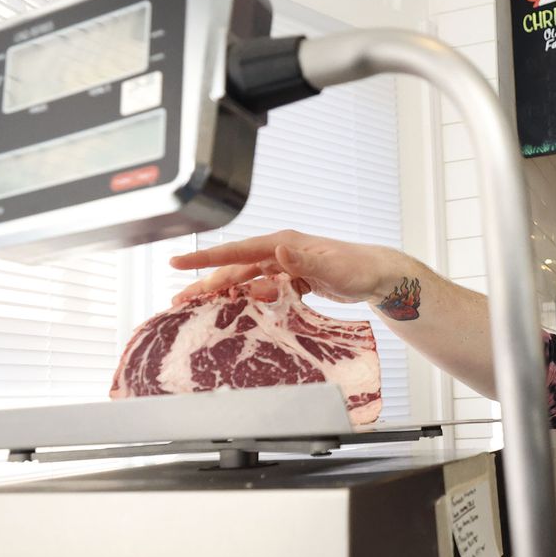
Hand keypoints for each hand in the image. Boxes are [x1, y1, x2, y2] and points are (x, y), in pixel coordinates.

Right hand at [169, 230, 403, 305]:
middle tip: (178, 299)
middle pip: (234, 269)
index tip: (179, 263)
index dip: (207, 259)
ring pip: (245, 281)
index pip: (237, 251)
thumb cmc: (357, 268)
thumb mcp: (331, 267)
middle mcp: (279, 253)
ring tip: (197, 308)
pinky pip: (262, 291)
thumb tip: (279, 251)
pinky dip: (247, 300)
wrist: (376, 275)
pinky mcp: (291, 281)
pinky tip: (234, 311)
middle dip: (205, 282)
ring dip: (222, 293)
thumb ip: (305, 261)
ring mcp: (284, 267)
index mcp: (282, 244)